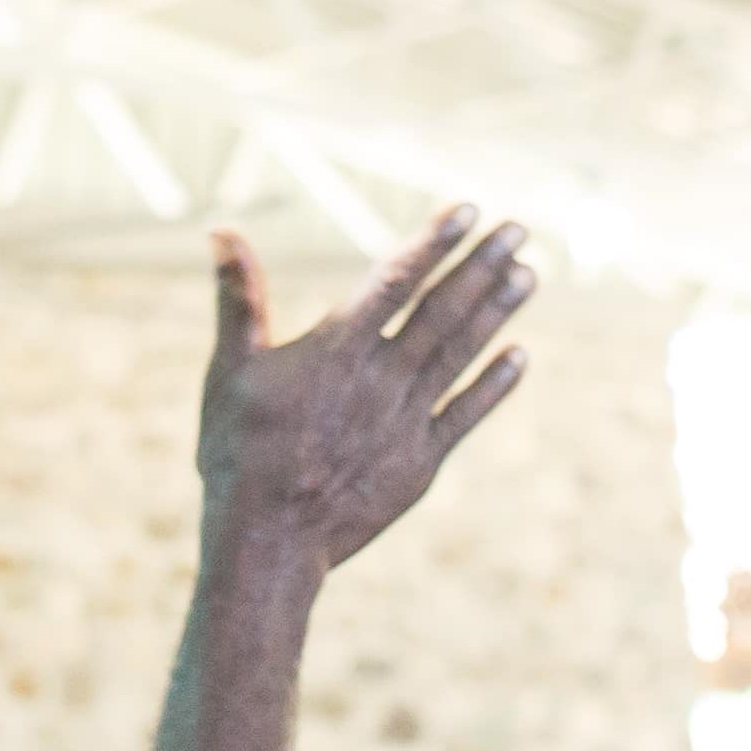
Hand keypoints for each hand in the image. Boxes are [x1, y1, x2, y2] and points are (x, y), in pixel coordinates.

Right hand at [196, 209, 534, 575]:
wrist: (266, 542)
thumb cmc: (238, 452)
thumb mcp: (229, 369)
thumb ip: (237, 297)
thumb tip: (221, 231)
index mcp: (334, 349)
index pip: (395, 280)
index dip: (433, 242)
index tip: (467, 209)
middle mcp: (379, 379)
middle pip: (440, 310)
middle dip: (480, 265)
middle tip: (517, 228)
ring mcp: (404, 422)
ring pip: (460, 354)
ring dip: (497, 312)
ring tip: (529, 274)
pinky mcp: (420, 463)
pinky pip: (465, 415)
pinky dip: (494, 385)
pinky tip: (520, 355)